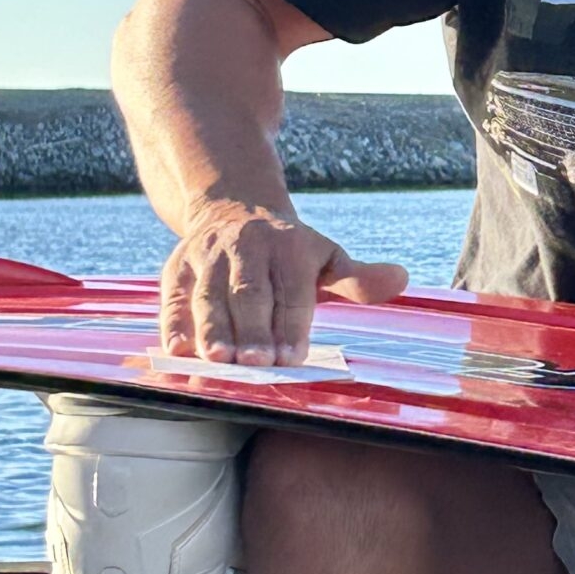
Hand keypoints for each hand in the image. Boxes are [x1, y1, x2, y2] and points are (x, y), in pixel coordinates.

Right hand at [160, 200, 407, 366]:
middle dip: (252, 330)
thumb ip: (358, 279)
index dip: (291, 326)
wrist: (234, 208)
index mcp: (290, 247)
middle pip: (249, 294)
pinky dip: (173, 324)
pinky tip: (178, 352)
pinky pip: (173, 298)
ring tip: (218, 361)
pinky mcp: (178, 269)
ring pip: (209, 296)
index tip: (290, 358)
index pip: (292, 291)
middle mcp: (248, 247)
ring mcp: (209, 257)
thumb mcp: (326, 258)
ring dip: (212, 330)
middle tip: (255, 365)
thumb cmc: (290, 251)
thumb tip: (400, 279)